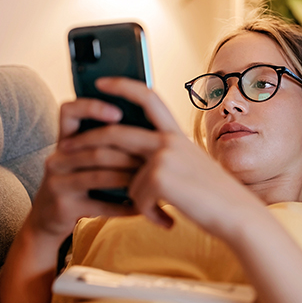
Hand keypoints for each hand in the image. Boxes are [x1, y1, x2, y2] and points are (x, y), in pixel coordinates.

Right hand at [25, 97, 142, 240]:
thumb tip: (148, 130)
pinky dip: (125, 206)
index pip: (69, 111)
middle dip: (130, 154)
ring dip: (130, 179)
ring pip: (99, 176)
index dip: (92, 107)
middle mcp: (57, 158)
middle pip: (96, 149)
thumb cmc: (78, 184)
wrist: (48, 219)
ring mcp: (58, 183)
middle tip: (155, 158)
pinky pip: (101, 205)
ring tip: (152, 181)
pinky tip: (142, 207)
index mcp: (65, 140)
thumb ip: (106, 144)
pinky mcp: (63, 207)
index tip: (119, 114)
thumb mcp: (85, 161)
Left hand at [71, 78, 268, 242]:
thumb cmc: (215, 197)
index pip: (148, 97)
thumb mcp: (190, 169)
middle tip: (64, 152)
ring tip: (140, 208)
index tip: (101, 82)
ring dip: (126, 195)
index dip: (123, 85)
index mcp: (176, 134)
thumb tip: (133, 171)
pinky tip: (166, 220)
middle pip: (115, 133)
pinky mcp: (160, 176)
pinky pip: (136, 197)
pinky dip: (148, 213)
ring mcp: (164, 156)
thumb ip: (163, 162)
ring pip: (123, 172)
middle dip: (85, 143)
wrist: (237, 215)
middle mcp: (169, 139)